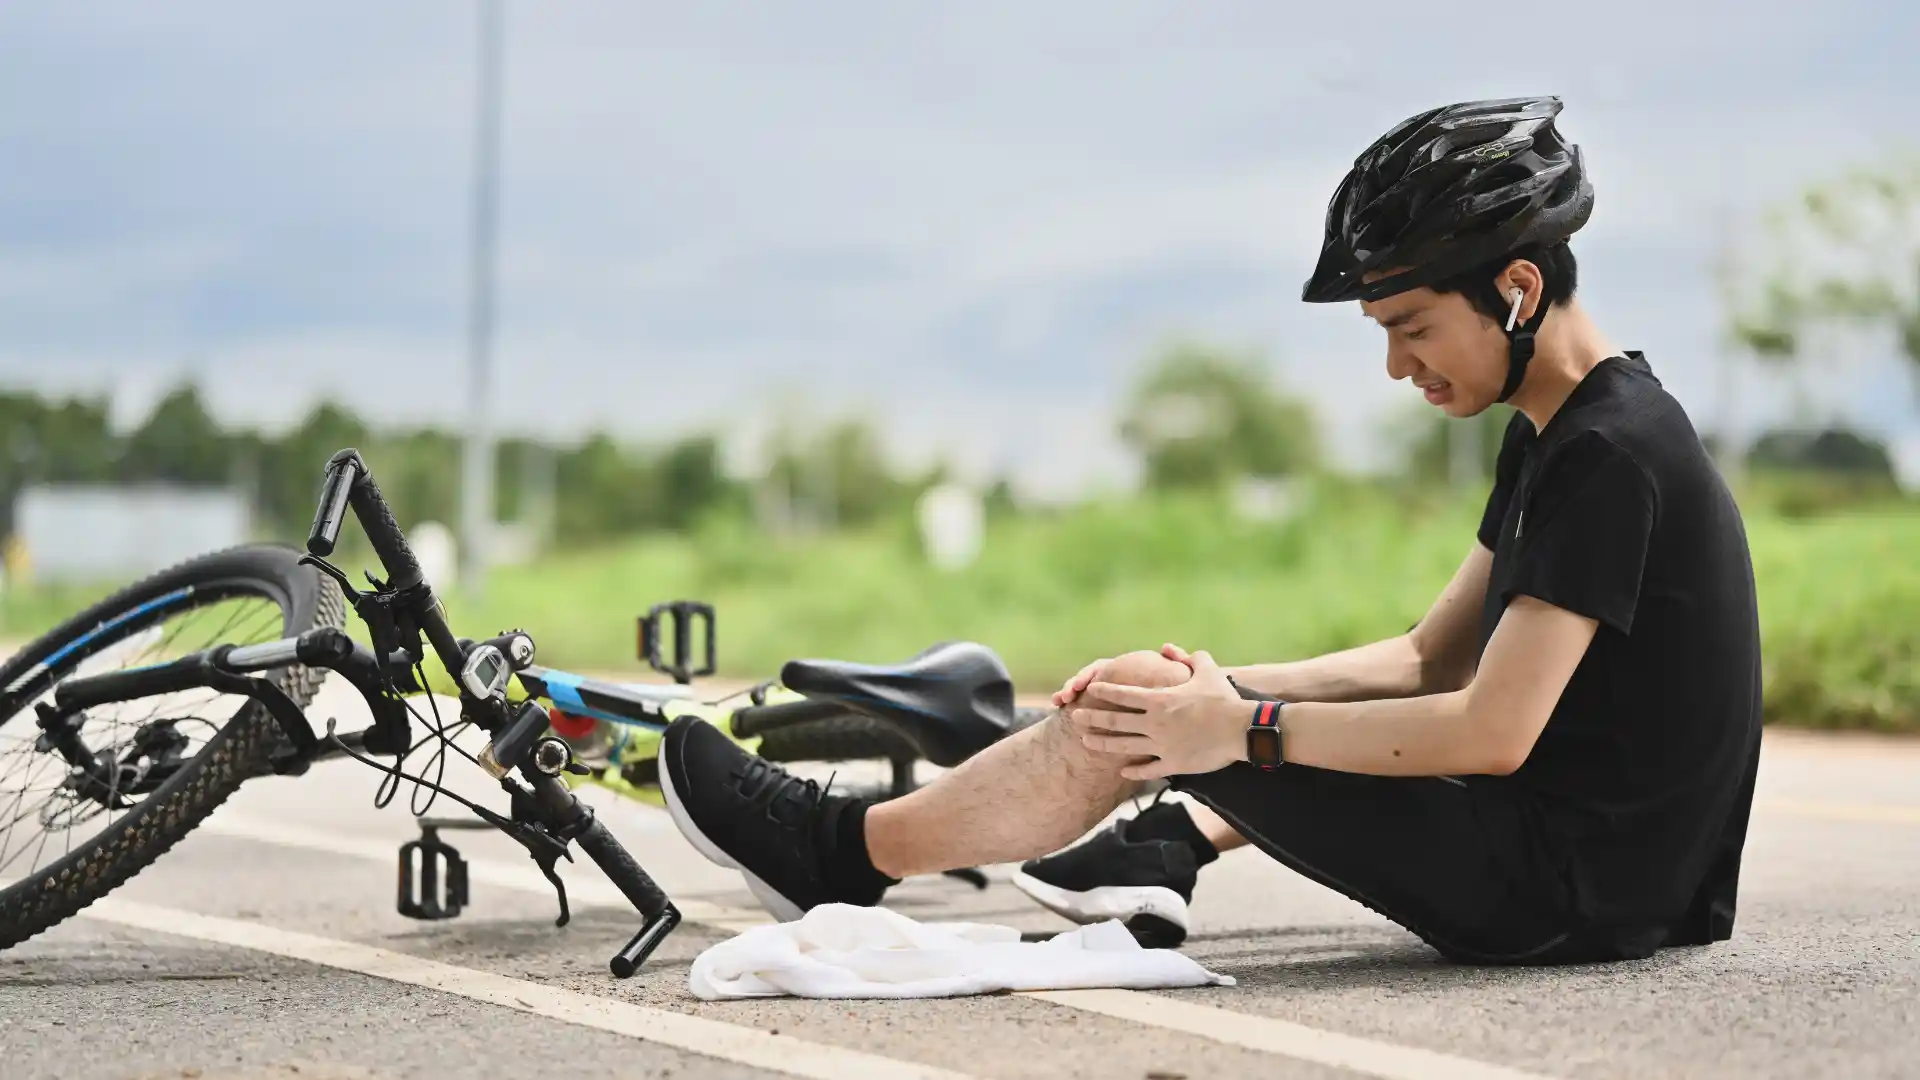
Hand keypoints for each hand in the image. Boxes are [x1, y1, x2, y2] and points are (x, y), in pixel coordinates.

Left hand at [1064, 650, 1249, 780]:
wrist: (1242, 729)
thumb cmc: (1224, 698)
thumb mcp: (1206, 670)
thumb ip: (1186, 657)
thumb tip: (1168, 647)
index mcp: (1159, 700)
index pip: (1124, 694)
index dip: (1105, 690)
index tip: (1091, 688)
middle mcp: (1155, 723)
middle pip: (1116, 721)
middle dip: (1093, 718)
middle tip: (1075, 717)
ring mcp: (1162, 745)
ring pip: (1124, 746)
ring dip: (1103, 744)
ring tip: (1085, 742)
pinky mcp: (1173, 764)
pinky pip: (1147, 770)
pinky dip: (1134, 771)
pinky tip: (1122, 772)